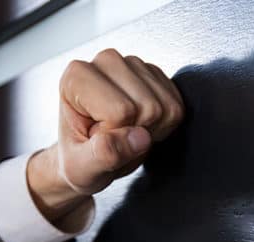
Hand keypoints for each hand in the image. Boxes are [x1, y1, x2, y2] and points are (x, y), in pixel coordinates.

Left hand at [28, 48, 183, 222]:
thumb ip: (104, 154)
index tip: (97, 137)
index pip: (120, 111)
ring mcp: (133, 64)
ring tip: (124, 131)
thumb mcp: (82, 168)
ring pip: (165, 106)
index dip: (115, 135)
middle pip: (147, 107)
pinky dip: (164, 124)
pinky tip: (139, 125)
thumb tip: (138, 138)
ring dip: (150, 129)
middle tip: (112, 137)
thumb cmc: (78, 159)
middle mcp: (105, 62)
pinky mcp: (155, 74)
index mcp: (76, 77)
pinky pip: (177, 106)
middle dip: (134, 132)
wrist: (87, 156)